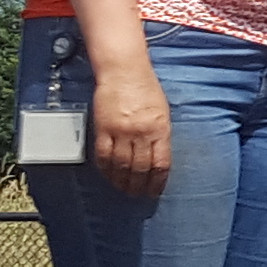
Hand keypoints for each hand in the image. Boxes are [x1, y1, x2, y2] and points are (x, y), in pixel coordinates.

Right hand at [88, 60, 171, 198]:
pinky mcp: (103, 128)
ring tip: (123, 189)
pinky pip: (104, 155)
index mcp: (160, 129)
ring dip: (122, 181)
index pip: (161, 165)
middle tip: (138, 195)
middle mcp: (142, 133)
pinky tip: (108, 175)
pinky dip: (106, 169)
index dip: (157, 182)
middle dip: (140, 186)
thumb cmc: (146, 88)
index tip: (155, 191)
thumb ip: (160, 134)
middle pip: (140, 169)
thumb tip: (158, 157)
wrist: (124, 71)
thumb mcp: (163, 112)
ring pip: (121, 166)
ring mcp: (121, 132)